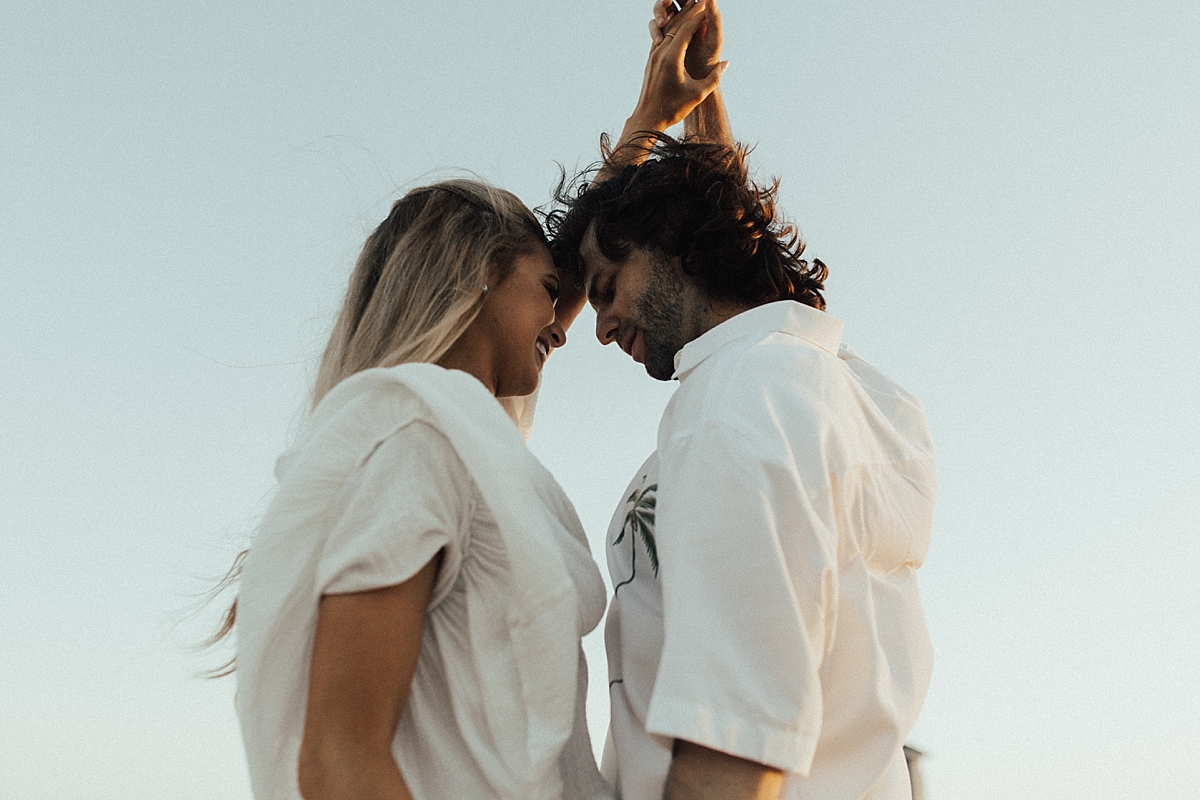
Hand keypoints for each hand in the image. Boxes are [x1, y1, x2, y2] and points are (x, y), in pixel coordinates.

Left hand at [628, 0, 727, 132]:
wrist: (647, 118)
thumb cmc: (673, 108)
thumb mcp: (697, 95)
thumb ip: (714, 78)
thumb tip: (726, 62)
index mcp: (671, 58)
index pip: (687, 29)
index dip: (699, 16)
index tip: (710, 6)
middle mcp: (660, 52)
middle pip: (677, 24)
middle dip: (691, 11)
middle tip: (704, 0)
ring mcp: (654, 55)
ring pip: (668, 29)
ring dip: (681, 17)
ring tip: (693, 8)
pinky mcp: (651, 60)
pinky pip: (662, 37)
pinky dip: (672, 29)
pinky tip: (679, 26)